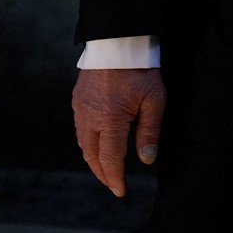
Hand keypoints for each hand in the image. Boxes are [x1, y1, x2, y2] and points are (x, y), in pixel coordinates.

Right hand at [72, 67, 164, 196]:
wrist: (117, 40)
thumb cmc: (140, 68)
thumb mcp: (154, 99)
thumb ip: (150, 131)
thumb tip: (146, 160)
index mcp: (109, 120)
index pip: (110, 159)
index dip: (115, 178)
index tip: (121, 191)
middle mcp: (89, 118)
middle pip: (92, 156)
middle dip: (102, 174)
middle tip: (114, 184)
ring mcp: (80, 109)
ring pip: (83, 144)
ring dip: (94, 160)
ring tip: (107, 169)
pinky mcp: (77, 100)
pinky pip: (80, 129)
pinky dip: (88, 143)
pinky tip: (98, 144)